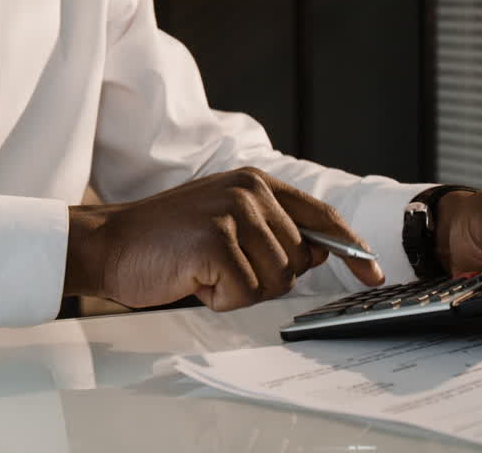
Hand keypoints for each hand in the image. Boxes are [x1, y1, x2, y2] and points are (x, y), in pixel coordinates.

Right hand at [64, 168, 381, 310]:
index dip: (351, 248)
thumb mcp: (223, 220)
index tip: (373, 272)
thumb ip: (270, 230)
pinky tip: (191, 277)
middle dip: (262, 277)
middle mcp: (249, 191)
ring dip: (237, 289)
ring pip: (274, 281)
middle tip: (217, 266)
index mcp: (254, 182)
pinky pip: (244, 294)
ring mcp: (233, 214)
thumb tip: (318, 252)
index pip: (319, 215)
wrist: (108, 244)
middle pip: (297, 260)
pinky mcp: (216, 242)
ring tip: (201, 268)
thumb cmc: (164, 240)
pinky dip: (218, 298)